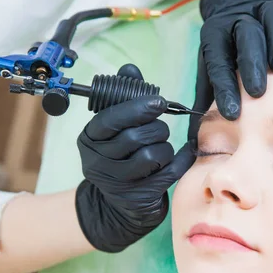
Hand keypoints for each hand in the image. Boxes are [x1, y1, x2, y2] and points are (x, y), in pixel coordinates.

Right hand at [76, 64, 195, 251]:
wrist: (119, 204)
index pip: (111, 119)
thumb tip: (130, 68)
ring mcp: (116, 182)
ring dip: (166, 148)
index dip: (137, 108)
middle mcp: (97, 161)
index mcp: (89, 138)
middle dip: (157, 129)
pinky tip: (183, 154)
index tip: (159, 102)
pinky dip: (180, 160)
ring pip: (153, 155)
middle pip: (136, 137)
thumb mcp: (115, 128)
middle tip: (160, 130)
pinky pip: (169, 173)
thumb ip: (123, 97)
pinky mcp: (138, 197)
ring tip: (162, 149)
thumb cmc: (120, 156)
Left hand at [189, 0, 272, 138]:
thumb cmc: (223, 53)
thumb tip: (195, 142)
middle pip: (246, 34)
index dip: (224, 87)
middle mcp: (237, 20)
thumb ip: (204, 103)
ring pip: (271, 17)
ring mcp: (261, 10)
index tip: (231, 113)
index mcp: (214, 37)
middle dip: (251, 64)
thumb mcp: (208, 74)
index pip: (217, 61)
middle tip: (258, 92)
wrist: (234, 5)